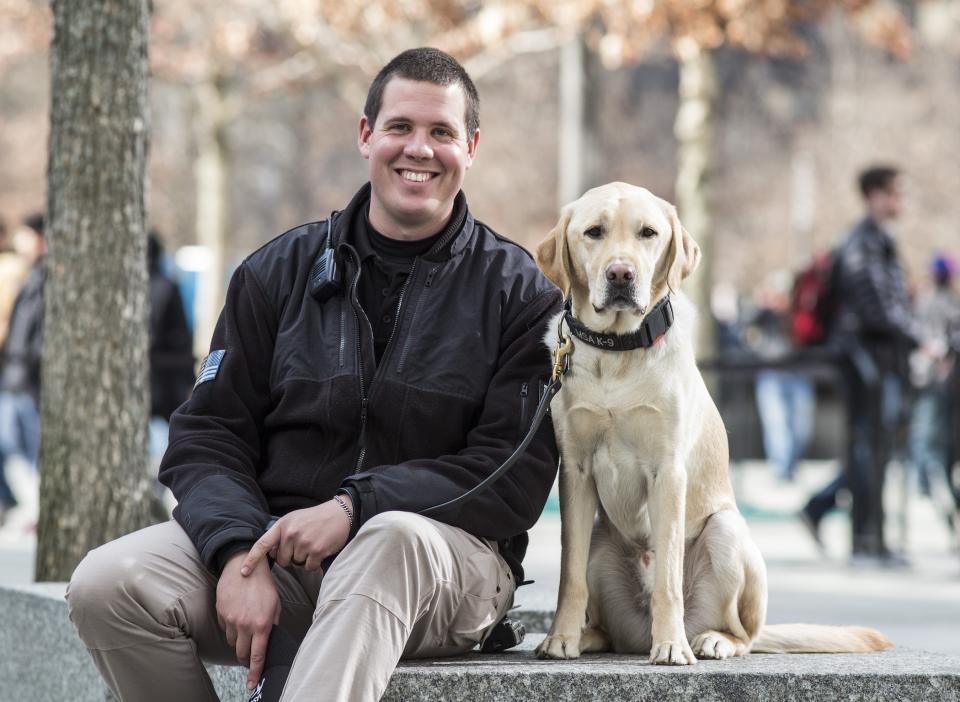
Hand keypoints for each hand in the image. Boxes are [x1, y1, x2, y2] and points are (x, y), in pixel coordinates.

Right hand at [216, 551, 280, 689]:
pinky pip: (225, 629)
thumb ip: (272, 623)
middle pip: (242, 653)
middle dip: (246, 659)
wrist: (244, 566)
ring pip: (233, 642)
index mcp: (262, 624)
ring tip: (246, 628)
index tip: (253, 684)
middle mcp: (245, 625)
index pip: (258, 655)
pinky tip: (237, 615)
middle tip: (250, 657)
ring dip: (239, 641)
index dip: (255, 672)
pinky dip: (231, 628)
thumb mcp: (275, 604)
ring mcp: (231, 620)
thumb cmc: (264, 585)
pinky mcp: (221, 614)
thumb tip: (269, 639)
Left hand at [241, 496, 352, 574]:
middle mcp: (291, 533)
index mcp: (282, 525)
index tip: (244, 572)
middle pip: (282, 560)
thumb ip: (280, 534)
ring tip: (313, 543)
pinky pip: (308, 567)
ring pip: (296, 564)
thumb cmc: (314, 518)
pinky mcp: (316, 550)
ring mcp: (304, 542)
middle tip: (303, 544)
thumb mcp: (293, 520)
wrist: (339, 513)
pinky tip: (320, 549)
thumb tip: (269, 553)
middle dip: (290, 557)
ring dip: (304, 558)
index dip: (251, 560)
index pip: (262, 544)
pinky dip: (313, 563)